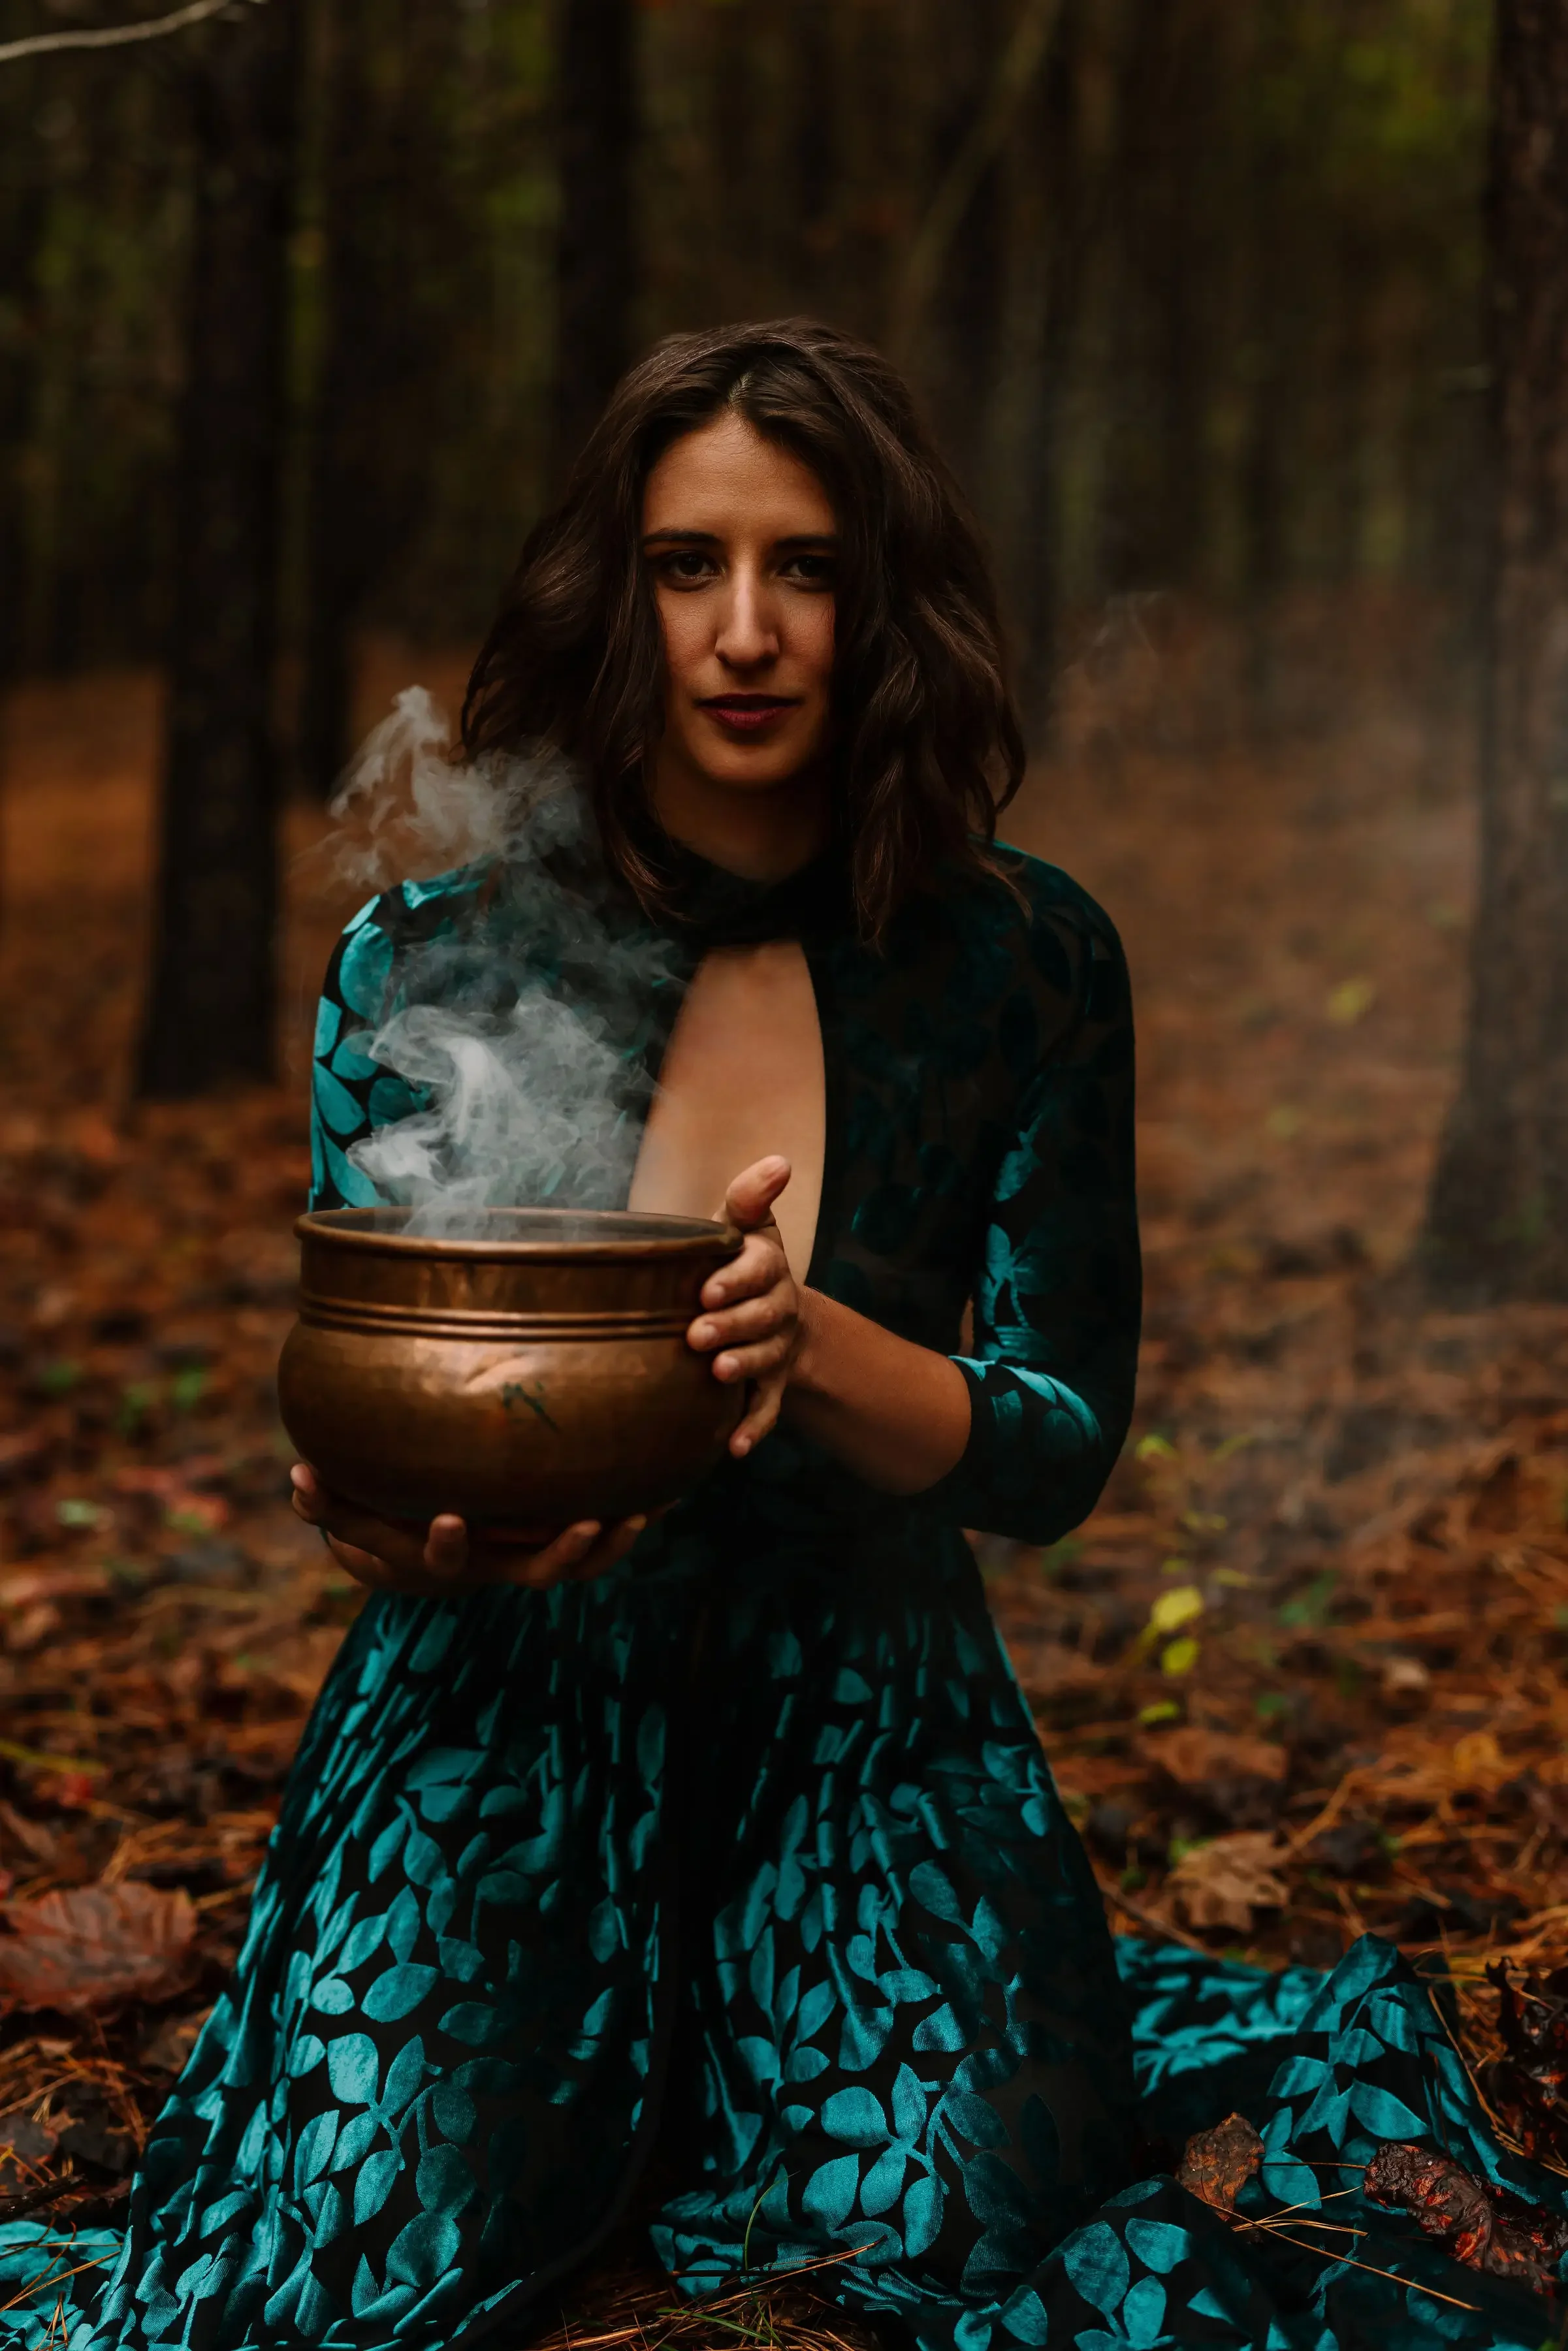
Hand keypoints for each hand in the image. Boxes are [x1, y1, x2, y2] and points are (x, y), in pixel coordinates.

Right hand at [289, 1462, 648, 1596]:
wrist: (420, 1551)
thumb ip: (324, 1502)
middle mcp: (491, 1566)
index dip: (447, 1543)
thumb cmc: (381, 1520)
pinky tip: (656, 1498)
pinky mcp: (551, 1546)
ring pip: (573, 1568)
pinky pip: (596, 1548)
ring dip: (606, 1546)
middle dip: (558, 1552)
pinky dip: (624, 1530)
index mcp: (442, 1557)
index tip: (450, 1517)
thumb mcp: (350, 1515)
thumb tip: (295, 1478)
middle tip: (583, 1524)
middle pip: (530, 1573)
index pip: (442, 1558)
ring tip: (635, 1515)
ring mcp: (524, 1559)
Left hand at [686, 1155, 802, 1457]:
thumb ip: (750, 1197)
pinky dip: (754, 1428)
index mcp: (768, 1267)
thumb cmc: (736, 1262)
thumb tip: (781, 1161)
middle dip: (732, 1326)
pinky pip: (767, 1409)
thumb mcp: (744, 1226)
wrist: (768, 1311)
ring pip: (765, 1361)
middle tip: (697, 1335)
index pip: (758, 1270)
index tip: (706, 1290)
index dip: (735, 1281)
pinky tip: (735, 1447)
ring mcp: (776, 1350)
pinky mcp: (771, 1385)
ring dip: (745, 1368)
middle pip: (762, 1318)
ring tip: (718, 1374)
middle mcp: (778, 1309)